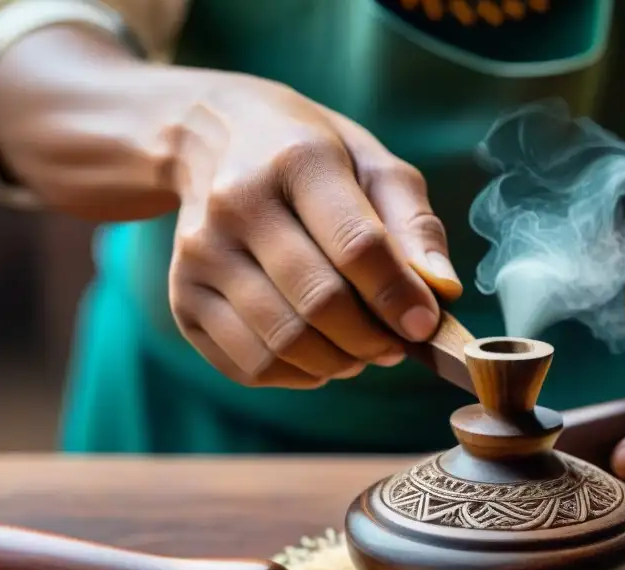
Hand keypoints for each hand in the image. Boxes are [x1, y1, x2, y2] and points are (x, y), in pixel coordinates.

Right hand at [167, 73, 461, 387]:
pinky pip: (249, 365)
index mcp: (296, 161)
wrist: (210, 139)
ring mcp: (201, 255)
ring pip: (282, 343)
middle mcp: (237, 205)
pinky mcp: (183, 297)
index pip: (356, 245)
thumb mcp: (373, 163)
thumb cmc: (312, 158)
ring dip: (338, 362)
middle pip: (318, 303)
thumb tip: (441, 291)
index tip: (425, 325)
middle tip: (396, 344)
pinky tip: (317, 352)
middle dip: (372, 339)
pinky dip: (297, 375)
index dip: (399, 296)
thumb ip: (414, 224)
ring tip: (361, 350)